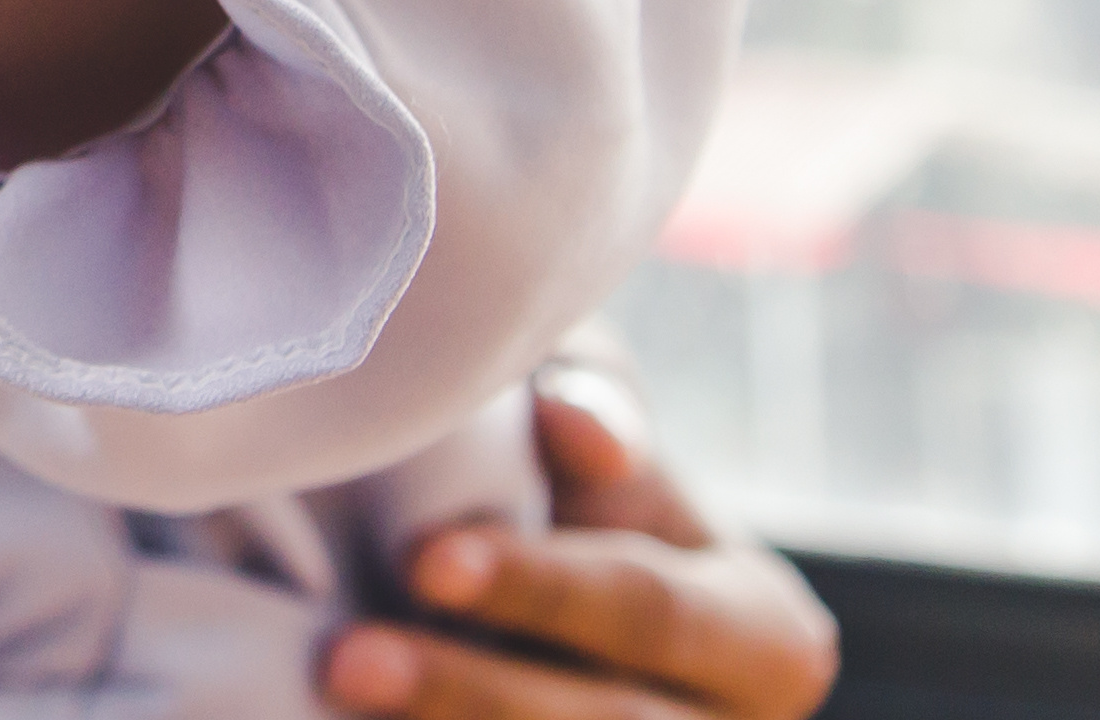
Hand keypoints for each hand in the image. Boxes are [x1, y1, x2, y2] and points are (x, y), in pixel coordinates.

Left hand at [319, 375, 837, 718]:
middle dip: (466, 691)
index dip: (540, 589)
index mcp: (762, 633)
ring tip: (337, 689)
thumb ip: (592, 407)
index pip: (649, 609)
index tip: (424, 562)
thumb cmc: (567, 469)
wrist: (543, 578)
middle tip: (345, 660)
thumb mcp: (590, 412)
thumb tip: (578, 428)